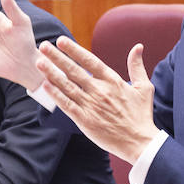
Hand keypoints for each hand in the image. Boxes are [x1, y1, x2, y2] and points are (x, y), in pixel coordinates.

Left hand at [35, 37, 158, 162]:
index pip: (90, 60)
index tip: (61, 41)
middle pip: (74, 70)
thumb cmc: (141, 115)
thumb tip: (138, 46)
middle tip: (43, 46)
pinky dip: (55, 95)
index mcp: (112, 81)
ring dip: (52, 73)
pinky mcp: (85, 120)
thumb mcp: (144, 87)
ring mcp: (91, 105)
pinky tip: (45, 85)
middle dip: (57, 57)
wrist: (139, 142)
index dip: (74, 50)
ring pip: (67, 86)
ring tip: (39, 62)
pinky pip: (66, 105)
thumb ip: (137, 66)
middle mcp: (99, 91)